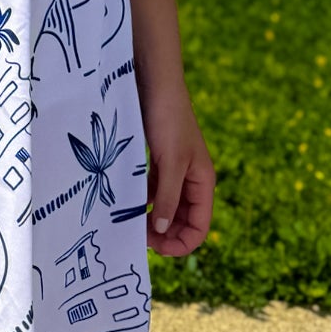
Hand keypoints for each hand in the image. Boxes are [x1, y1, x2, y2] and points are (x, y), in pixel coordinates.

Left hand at [140, 76, 214, 257]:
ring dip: (152, 219)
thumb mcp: (170, 162)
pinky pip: (153, 190)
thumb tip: (161, 231)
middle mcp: (191, 180)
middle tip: (139, 237)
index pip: (199, 227)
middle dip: (165, 234)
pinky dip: (143, 200)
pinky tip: (127, 203)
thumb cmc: (168, 120)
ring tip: (130, 224)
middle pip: (183, 221)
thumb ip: (167, 198)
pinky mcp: (159, 161)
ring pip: (166, 207)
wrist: (155, 83)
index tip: (156, 248)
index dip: (181, 243)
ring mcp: (175, 170)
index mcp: (203, 182)